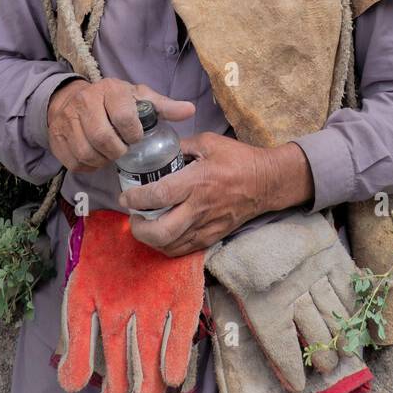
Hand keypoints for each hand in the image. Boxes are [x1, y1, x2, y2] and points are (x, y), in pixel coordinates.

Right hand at [47, 78, 194, 173]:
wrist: (72, 99)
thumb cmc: (113, 101)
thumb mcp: (138, 98)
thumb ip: (163, 106)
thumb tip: (190, 110)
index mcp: (109, 90)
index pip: (123, 115)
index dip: (133, 133)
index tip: (136, 137)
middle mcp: (85, 102)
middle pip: (102, 137)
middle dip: (118, 150)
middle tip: (123, 150)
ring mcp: (67, 121)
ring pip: (87, 152)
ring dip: (103, 160)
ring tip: (110, 154)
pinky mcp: (57, 138)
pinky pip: (74, 162)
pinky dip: (89, 166)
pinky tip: (96, 158)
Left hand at [118, 132, 313, 255]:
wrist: (266, 182)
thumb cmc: (238, 159)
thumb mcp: (209, 142)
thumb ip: (182, 146)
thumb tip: (160, 150)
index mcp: (197, 181)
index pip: (160, 195)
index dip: (137, 198)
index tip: (126, 196)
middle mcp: (199, 208)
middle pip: (161, 232)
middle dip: (139, 228)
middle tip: (133, 215)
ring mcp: (206, 227)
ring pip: (169, 246)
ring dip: (150, 239)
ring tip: (145, 224)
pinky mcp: (212, 237)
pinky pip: (182, 250)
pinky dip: (166, 246)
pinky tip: (161, 233)